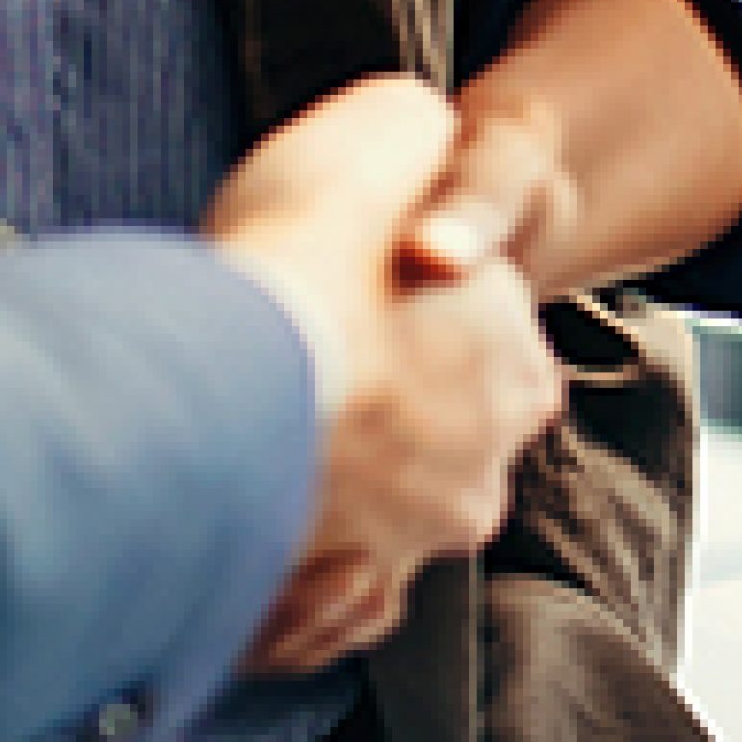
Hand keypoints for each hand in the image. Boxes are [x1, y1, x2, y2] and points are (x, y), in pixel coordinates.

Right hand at [201, 78, 566, 675]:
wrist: (223, 367)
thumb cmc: (311, 252)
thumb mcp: (392, 126)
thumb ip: (420, 145)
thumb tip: (420, 145)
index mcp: (517, 373)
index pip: (474, 346)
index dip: (402, 313)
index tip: (340, 300)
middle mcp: (480, 475)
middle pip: (425, 444)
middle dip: (371, 419)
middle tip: (289, 377)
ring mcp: (402, 552)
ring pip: (367, 525)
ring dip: (321, 496)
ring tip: (246, 444)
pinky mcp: (316, 615)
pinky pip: (306, 605)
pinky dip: (280, 576)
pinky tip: (243, 522)